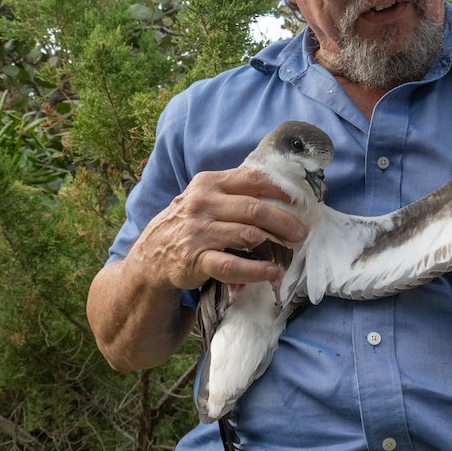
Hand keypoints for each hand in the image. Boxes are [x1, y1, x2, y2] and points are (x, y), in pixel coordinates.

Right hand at [127, 167, 308, 291]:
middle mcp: (203, 203)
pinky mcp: (196, 259)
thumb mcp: (204, 198)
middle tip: (300, 232)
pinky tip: (271, 272)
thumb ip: (233, 192)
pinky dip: (255, 270)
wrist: (151, 255)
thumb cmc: (188, 224)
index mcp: (209, 183)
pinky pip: (231, 265)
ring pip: (247, 235)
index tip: (299, 200)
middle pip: (255, 208)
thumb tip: (279, 193)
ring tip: (290, 253)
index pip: (252, 178)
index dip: (280, 189)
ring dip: (275, 245)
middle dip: (284, 221)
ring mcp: (199, 232)